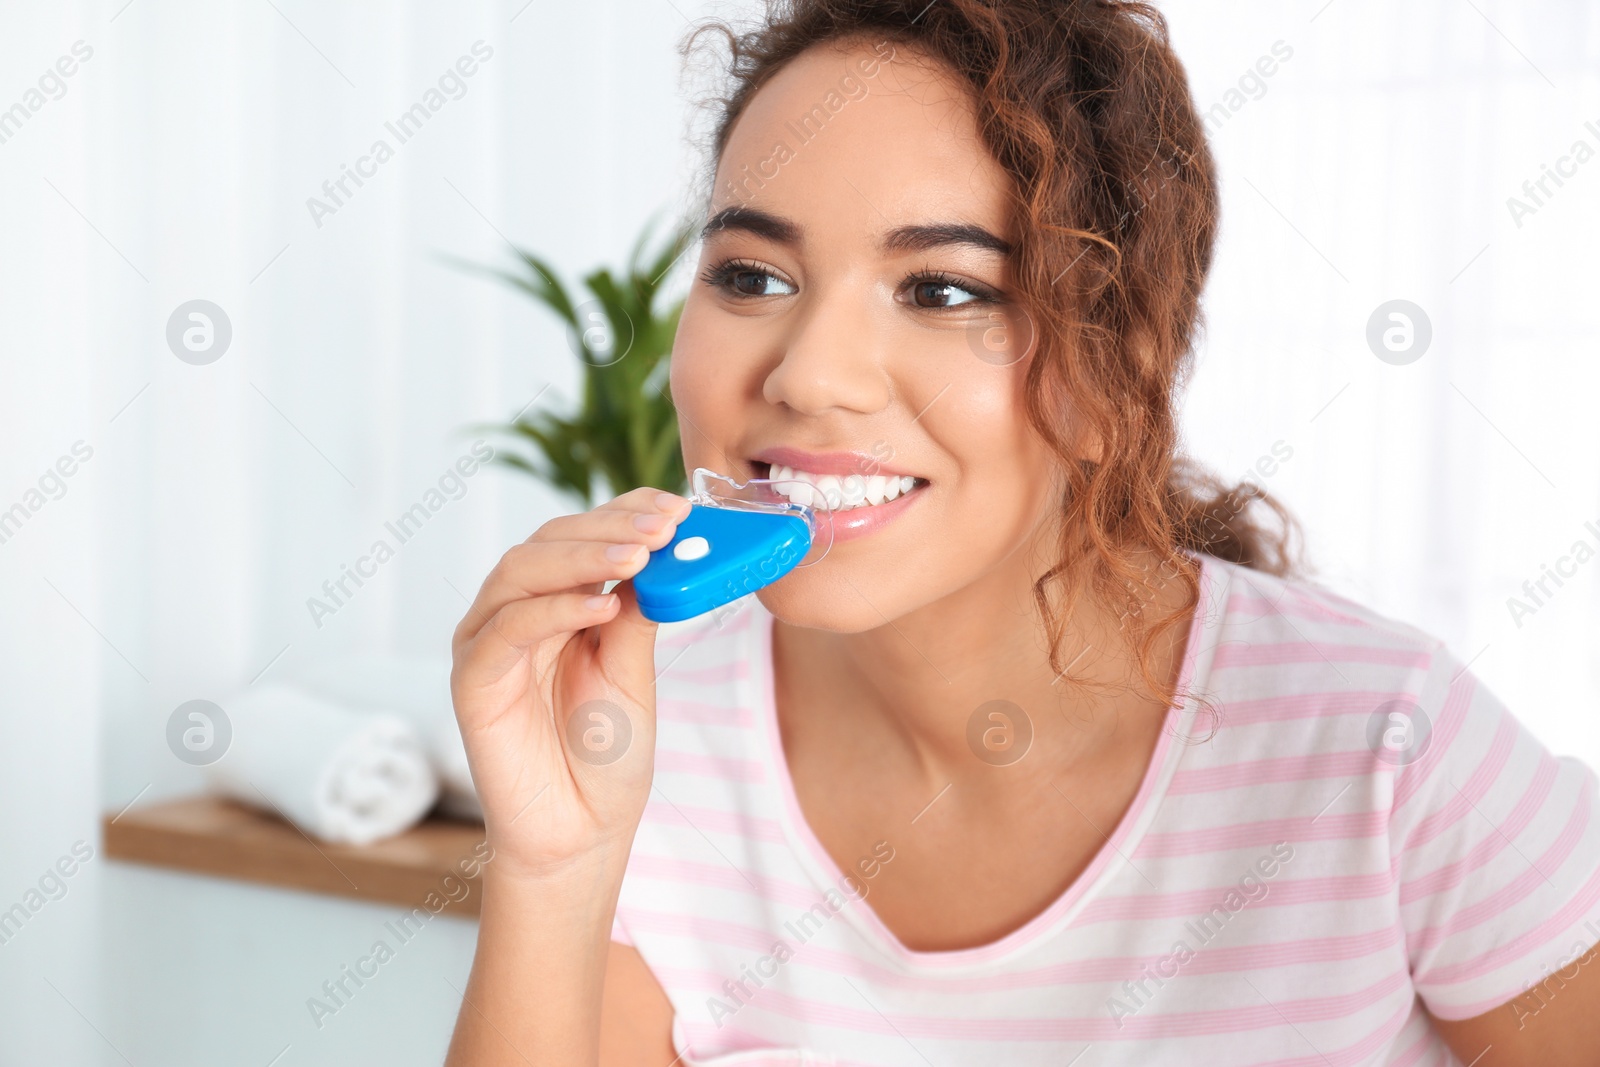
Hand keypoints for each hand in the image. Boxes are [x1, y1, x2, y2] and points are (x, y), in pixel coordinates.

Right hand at [450, 487, 691, 878]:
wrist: (582, 834)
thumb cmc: (607, 755)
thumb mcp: (633, 672)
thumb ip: (635, 613)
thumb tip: (659, 550)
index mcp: (557, 605)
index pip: (582, 537)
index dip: (624, 512)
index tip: (676, 505)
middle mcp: (515, 615)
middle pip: (548, 544)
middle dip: (608, 528)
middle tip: (662, 525)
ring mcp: (489, 645)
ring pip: (521, 574)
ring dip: (583, 557)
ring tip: (639, 555)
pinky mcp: (472, 682)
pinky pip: (507, 630)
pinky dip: (553, 610)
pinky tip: (602, 605)